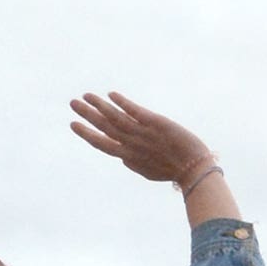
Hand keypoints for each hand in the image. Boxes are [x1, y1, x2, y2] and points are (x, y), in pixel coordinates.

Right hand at [68, 91, 218, 186]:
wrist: (194, 169)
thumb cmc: (173, 171)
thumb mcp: (148, 171)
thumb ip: (133, 163)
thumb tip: (122, 159)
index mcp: (128, 157)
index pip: (101, 144)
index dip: (86, 134)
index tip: (73, 124)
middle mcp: (131, 144)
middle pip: (103, 127)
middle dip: (86, 115)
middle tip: (72, 103)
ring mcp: (142, 133)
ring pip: (114, 117)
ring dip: (98, 105)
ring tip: (86, 95)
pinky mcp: (155, 123)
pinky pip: (134, 111)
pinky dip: (121, 102)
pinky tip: (111, 94)